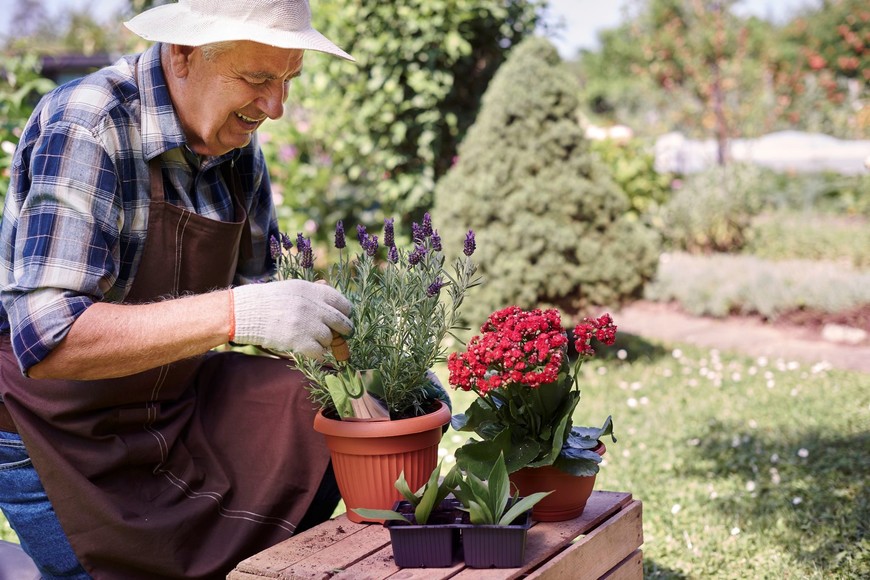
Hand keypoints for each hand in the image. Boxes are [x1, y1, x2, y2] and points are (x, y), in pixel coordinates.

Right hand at [231, 280, 351, 357]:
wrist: (248, 311)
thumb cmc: (270, 299)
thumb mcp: (293, 287)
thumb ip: (312, 289)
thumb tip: (326, 285)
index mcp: (314, 291)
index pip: (342, 303)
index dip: (346, 312)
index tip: (344, 317)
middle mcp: (314, 307)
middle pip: (341, 322)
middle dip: (344, 330)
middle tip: (342, 334)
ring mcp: (308, 324)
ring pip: (330, 339)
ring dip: (326, 342)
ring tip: (316, 340)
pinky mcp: (300, 341)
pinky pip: (320, 352)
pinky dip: (319, 355)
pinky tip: (315, 353)